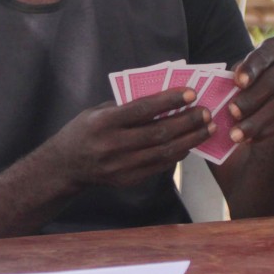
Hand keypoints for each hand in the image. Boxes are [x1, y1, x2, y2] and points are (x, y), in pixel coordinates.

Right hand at [34, 87, 214, 189]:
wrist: (66, 166)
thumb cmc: (84, 131)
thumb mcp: (98, 111)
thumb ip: (127, 106)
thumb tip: (164, 99)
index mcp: (104, 122)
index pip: (142, 109)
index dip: (169, 101)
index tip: (192, 93)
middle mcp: (113, 145)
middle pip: (159, 133)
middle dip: (187, 122)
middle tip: (207, 112)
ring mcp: (121, 166)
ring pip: (163, 152)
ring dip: (190, 140)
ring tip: (207, 129)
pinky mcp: (128, 179)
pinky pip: (159, 166)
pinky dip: (178, 154)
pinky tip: (190, 144)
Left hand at [225, 37, 273, 144]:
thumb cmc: (257, 77)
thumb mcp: (247, 72)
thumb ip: (240, 79)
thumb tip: (229, 95)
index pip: (263, 56)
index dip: (251, 69)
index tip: (238, 82)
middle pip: (272, 82)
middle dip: (250, 100)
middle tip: (231, 113)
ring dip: (257, 122)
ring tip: (237, 134)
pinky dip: (268, 130)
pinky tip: (252, 138)